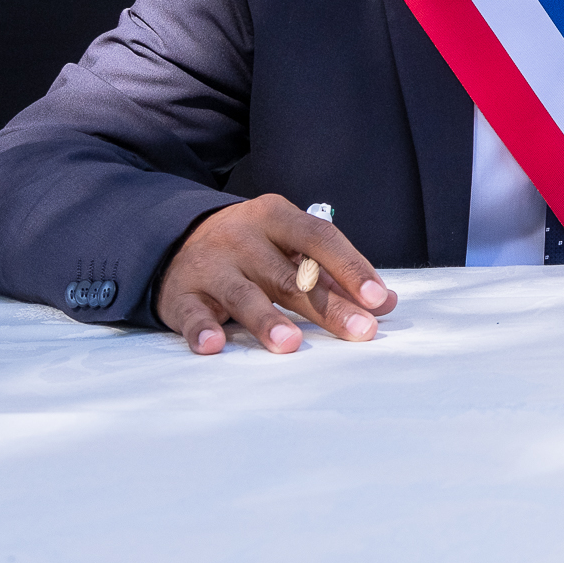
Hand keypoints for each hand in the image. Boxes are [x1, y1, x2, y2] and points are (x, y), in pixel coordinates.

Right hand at [156, 193, 396, 354]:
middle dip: (328, 305)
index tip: (378, 299)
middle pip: (291, 275)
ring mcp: (210, 265)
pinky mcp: (181, 295)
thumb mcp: (291, 248)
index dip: (351, 268)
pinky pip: (192, 314)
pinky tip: (213, 346)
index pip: (320, 238)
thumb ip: (336, 273)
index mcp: (276, 217)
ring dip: (268, 321)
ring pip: (244, 295)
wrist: (177, 242)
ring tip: (291, 344)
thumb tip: (386, 302)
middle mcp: (242, 237)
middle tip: (359, 330)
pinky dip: (202, 329)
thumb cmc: (254, 250)